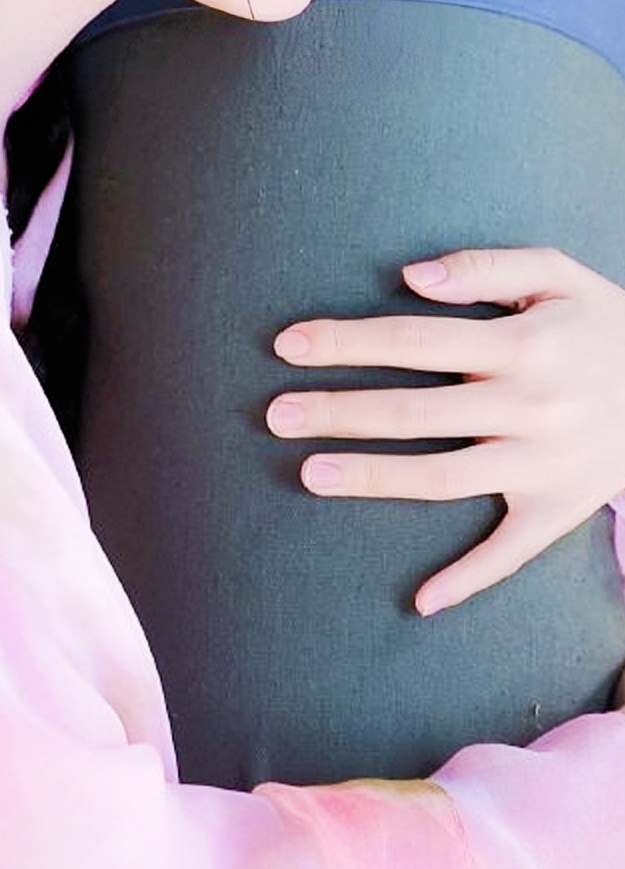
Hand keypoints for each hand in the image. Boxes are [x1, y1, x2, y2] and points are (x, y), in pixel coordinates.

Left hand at [265, 247, 624, 615]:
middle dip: (340, 412)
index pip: (415, 342)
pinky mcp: (560, 508)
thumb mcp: (559, 274)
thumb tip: (411, 277)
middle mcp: (531, 407)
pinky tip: (421, 600)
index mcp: (525, 344)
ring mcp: (544, 464)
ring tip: (309, 473)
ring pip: (445, 477)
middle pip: (416, 412)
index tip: (289, 345)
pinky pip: (512, 551)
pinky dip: (470, 579)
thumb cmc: (602, 323)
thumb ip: (484, 269)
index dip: (348, 342)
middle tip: (276, 414)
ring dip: (374, 478)